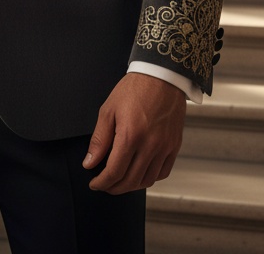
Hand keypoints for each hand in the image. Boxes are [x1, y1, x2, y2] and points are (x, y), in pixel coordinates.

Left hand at [82, 73, 185, 193]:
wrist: (161, 76)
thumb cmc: (134, 89)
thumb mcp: (108, 110)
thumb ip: (99, 140)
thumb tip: (89, 163)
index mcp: (130, 136)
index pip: (114, 172)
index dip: (101, 183)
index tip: (94, 183)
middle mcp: (149, 145)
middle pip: (130, 181)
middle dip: (114, 187)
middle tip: (104, 184)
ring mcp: (164, 147)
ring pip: (147, 181)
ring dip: (131, 186)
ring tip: (121, 180)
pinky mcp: (174, 146)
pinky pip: (163, 172)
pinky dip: (150, 178)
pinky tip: (140, 172)